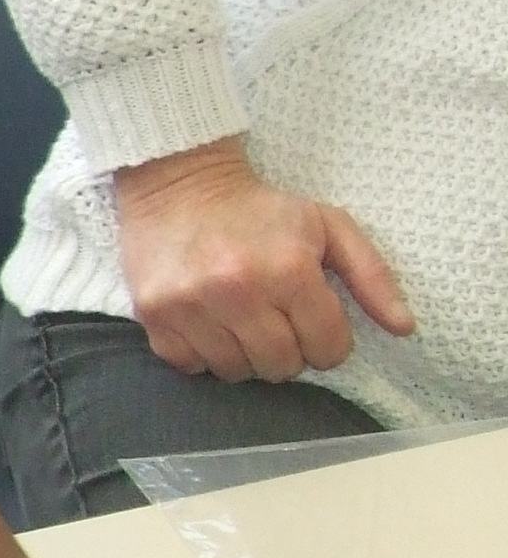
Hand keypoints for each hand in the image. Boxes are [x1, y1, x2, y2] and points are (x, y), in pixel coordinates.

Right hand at [115, 137, 414, 379]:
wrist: (177, 186)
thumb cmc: (260, 209)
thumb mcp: (328, 227)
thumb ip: (372, 277)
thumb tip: (404, 329)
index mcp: (288, 270)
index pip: (326, 347)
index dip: (328, 341)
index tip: (315, 323)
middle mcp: (237, 292)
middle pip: (280, 366)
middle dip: (288, 352)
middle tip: (279, 325)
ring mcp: (190, 306)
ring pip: (235, 371)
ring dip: (245, 356)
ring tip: (243, 324)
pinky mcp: (154, 315)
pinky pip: (190, 366)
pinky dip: (204, 354)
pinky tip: (209, 326)